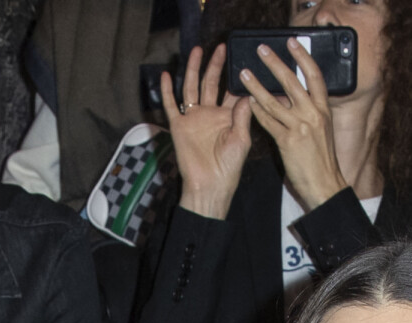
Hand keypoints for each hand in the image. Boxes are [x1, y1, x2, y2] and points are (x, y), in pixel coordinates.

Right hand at [162, 44, 251, 221]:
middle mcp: (210, 114)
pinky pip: (171, 105)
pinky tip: (166, 75)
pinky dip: (167, 91)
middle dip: (215, 65)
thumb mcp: (242, 140)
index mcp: (228, 117)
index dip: (235, 75)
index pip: (231, 90)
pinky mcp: (179, 127)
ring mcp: (194, 119)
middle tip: (221, 47)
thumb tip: (245, 93)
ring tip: (196, 51)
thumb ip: (242, 116)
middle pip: (212, 83)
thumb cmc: (229, 168)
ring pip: (192, 88)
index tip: (241, 58)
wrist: (210, 186)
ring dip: (193, 69)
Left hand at [240, 37, 347, 213]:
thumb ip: (310, 113)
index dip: (302, 57)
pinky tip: (247, 102)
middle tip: (261, 51)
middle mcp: (313, 114)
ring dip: (257, 86)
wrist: (325, 185)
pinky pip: (268, 122)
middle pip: (292, 82)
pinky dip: (257, 111)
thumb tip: (294, 98)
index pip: (314, 76)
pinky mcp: (287, 142)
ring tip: (244, 75)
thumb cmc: (322, 161)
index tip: (291, 43)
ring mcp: (300, 127)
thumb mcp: (322, 130)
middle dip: (275, 64)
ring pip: (274, 101)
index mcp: (323, 109)